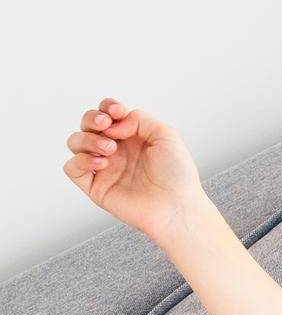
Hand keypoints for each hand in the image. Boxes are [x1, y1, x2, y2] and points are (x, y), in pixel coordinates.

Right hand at [62, 98, 207, 241]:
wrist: (176, 206)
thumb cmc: (177, 174)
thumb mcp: (166, 135)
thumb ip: (139, 119)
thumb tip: (114, 123)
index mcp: (132, 136)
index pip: (107, 113)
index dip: (106, 107)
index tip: (117, 111)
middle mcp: (116, 150)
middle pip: (87, 124)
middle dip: (91, 118)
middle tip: (106, 125)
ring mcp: (104, 167)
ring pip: (75, 142)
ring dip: (88, 139)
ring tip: (110, 149)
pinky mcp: (95, 186)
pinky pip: (72, 168)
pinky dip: (81, 161)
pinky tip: (102, 164)